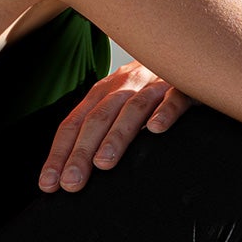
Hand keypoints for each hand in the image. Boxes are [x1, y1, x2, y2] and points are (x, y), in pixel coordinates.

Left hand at [38, 62, 192, 192]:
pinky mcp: (186, 85)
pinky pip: (175, 97)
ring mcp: (155, 84)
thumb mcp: (122, 105)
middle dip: (81, 152)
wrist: (192, 57)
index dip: (59, 153)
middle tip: (71, 182)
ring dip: (116, 136)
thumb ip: (102, 129)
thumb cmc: (152, 92)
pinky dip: (164, 112)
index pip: (74, 124)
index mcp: (104, 92)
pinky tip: (156, 130)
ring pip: (131, 109)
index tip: (49, 184)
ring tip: (103, 164)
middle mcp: (125, 85)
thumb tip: (76, 171)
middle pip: (97, 119)